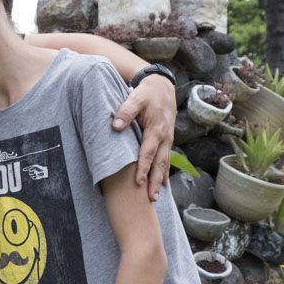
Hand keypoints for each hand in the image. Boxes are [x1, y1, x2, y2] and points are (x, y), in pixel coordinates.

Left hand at [111, 74, 174, 199]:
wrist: (162, 85)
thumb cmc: (146, 93)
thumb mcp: (135, 98)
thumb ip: (126, 111)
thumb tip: (116, 126)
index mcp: (156, 129)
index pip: (148, 152)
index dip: (143, 168)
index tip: (138, 183)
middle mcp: (165, 137)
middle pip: (159, 163)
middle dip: (155, 181)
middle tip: (151, 198)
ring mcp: (168, 139)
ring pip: (164, 163)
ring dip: (160, 180)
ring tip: (156, 197)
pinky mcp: (167, 139)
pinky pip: (166, 159)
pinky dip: (164, 172)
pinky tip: (163, 184)